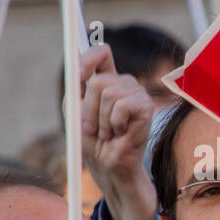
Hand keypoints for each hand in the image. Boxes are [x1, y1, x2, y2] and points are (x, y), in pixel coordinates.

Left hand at [76, 43, 157, 219]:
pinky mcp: (146, 107)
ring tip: (106, 133)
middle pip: (98, 78)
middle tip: (91, 128)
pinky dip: (113, 123)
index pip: (100, 53)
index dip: (89, 52)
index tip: (76, 55)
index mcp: (107, 80)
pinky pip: (121, 104)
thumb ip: (75, 85)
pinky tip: (119, 133)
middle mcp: (123, 82)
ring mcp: (136, 94)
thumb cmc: (92, 142)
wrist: (108, 167)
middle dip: (88, 107)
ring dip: (100, 119)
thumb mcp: (74, 111)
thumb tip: (75, 60)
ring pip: (107, 91)